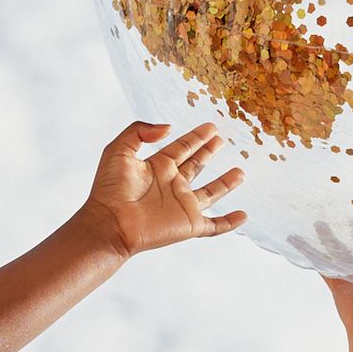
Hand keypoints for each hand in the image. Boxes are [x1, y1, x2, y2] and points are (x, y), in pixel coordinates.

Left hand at [82, 120, 246, 258]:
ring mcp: (182, 205)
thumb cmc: (109, 190)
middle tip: (221, 139)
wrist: (110, 224)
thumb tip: (169, 128)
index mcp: (157, 167)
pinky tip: (243, 215)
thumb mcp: (118, 150)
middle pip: (196, 165)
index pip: (182, 148)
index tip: (211, 127)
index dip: (196, 137)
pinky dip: (230, 222)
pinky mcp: (189, 224)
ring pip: (211, 193)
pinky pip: (215, 225)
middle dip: (208, 152)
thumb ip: (139, 131)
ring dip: (226, 183)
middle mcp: (172, 185)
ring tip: (241, 173)